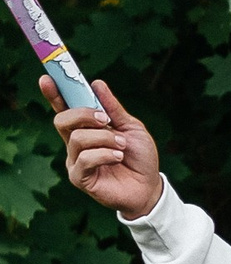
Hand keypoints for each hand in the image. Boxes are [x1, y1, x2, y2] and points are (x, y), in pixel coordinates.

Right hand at [47, 76, 162, 218]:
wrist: (150, 186)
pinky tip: (118, 158)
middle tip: (107, 120)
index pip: (64, 108)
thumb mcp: (131, 128)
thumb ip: (113, 108)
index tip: (47, 78)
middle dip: (84, 114)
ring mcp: (75, 161)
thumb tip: (97, 83)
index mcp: (85, 128)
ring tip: (122, 146)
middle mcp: (75, 144)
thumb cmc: (139, 157)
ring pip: (77, 138)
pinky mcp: (79, 178)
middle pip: (62, 120)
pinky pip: (85, 159)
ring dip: (105, 138)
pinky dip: (105, 154)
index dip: (54, 94)